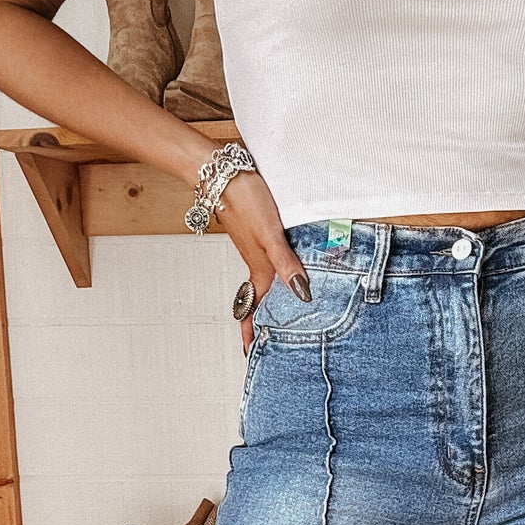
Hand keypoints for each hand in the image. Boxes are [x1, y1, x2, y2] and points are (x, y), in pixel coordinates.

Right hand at [212, 168, 310, 347]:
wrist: (223, 171)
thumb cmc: (244, 199)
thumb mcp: (270, 236)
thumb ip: (286, 264)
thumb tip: (302, 294)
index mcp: (258, 267)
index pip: (254, 307)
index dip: (252, 330)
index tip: (250, 353)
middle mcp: (256, 260)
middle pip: (260, 297)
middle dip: (263, 320)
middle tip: (269, 340)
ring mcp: (255, 246)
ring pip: (264, 279)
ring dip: (269, 297)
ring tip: (280, 312)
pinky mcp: (257, 231)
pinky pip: (267, 260)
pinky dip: (275, 273)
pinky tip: (286, 268)